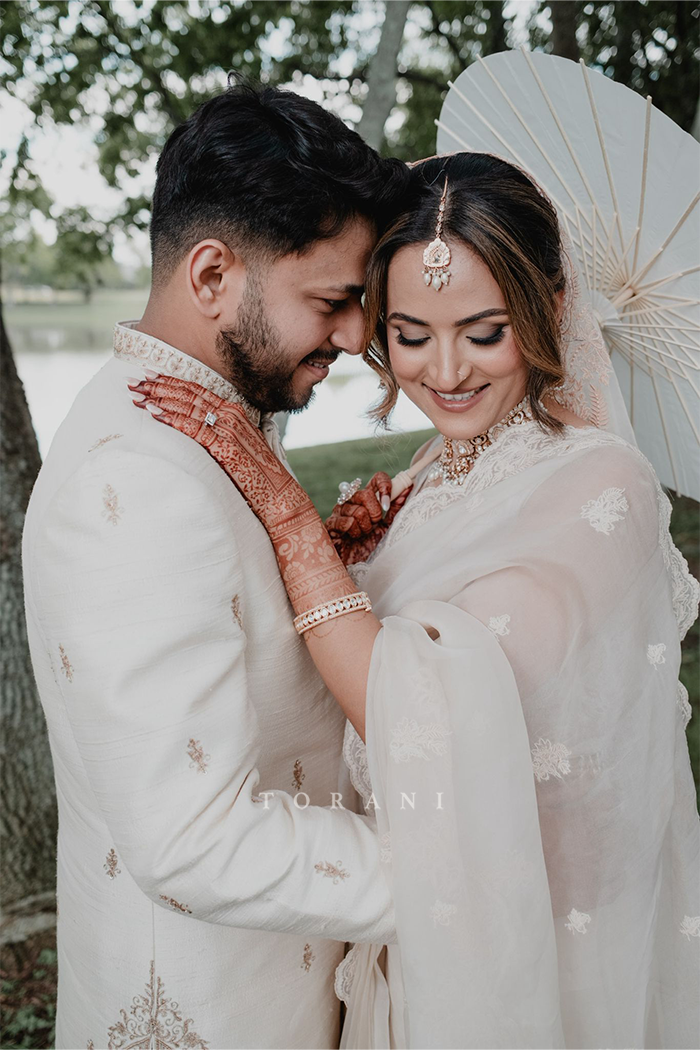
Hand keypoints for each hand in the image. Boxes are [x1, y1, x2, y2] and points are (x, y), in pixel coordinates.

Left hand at [130, 375, 307, 529]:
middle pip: (187, 394)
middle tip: (132, 383)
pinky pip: (193, 429)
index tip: (148, 377)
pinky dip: (172, 419)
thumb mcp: (240, 446)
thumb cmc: (259, 476)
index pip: (197, 390)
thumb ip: (220, 434)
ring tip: (136, 397)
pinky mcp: (224, 447)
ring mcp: (228, 430)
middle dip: (157, 387)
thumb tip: (196, 431)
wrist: (279, 497)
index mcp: (235, 411)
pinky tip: (154, 415)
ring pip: (187, 407)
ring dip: (158, 400)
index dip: (170, 382)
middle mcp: (231, 415)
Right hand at [326, 474, 411, 564]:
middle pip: (366, 493)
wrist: (356, 565)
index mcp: (369, 497)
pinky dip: (354, 532)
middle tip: (373, 525)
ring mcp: (340, 510)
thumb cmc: (371, 545)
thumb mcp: (388, 526)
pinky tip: (352, 537)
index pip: (377, 479)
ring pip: (358, 511)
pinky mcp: (331, 523)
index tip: (388, 505)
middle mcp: (353, 499)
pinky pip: (348, 522)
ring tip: (362, 534)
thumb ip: (396, 508)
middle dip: (374, 514)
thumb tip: (408, 487)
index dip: (385, 486)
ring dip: (364, 528)